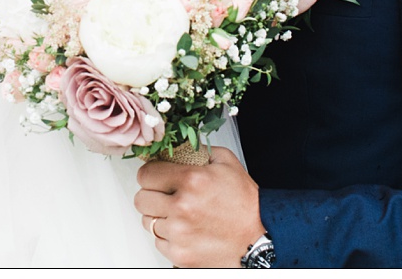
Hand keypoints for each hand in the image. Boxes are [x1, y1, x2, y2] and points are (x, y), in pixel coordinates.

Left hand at [134, 146, 264, 267]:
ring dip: (160, 216)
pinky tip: (185, 229)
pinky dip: (168, 236)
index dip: (151, 174)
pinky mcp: (180, 254)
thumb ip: (198, 151)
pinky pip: (158, 241)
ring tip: (180, 214)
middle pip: (141, 199)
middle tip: (167, 195)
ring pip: (148, 221)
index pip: (146, 174)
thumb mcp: (226, 163)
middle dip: (152, 194)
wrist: (260, 238)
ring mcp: (179, 233)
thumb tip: (175, 148)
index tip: (157, 176)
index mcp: (192, 180)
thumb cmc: (245, 203)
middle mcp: (182, 207)